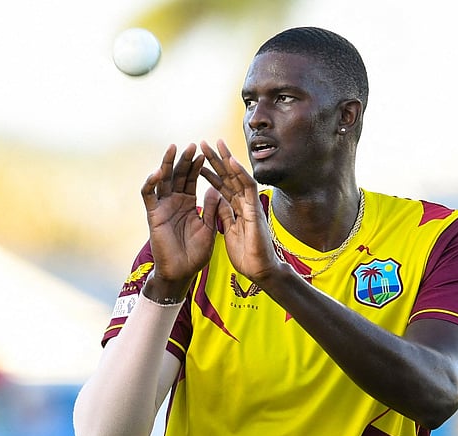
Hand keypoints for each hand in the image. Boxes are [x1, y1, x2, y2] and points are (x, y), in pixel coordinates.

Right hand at [140, 144, 217, 299]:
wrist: (181, 272)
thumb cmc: (196, 254)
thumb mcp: (209, 229)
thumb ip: (212, 209)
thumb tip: (216, 188)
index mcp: (189, 204)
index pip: (192, 179)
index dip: (197, 166)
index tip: (205, 153)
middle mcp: (174, 202)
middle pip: (177, 175)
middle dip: (184, 160)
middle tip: (191, 145)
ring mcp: (163, 207)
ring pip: (162, 180)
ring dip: (167, 164)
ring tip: (174, 149)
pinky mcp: (153, 215)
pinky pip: (149, 195)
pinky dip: (151, 183)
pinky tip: (158, 172)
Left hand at [199, 139, 282, 282]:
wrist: (259, 271)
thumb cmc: (248, 255)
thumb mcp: (229, 232)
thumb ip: (225, 215)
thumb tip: (218, 201)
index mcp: (236, 209)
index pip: (222, 186)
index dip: (210, 173)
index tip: (197, 162)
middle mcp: (244, 203)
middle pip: (228, 177)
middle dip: (215, 160)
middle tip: (203, 143)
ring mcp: (250, 205)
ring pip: (238, 177)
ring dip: (226, 159)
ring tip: (215, 143)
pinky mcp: (255, 210)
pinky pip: (248, 188)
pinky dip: (240, 173)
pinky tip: (231, 161)